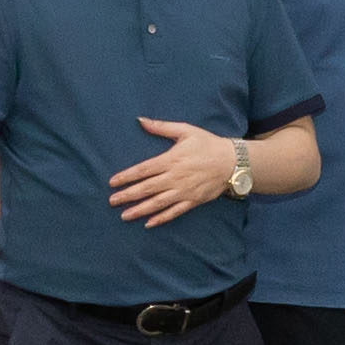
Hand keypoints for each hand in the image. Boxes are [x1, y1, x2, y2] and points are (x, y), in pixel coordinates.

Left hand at [107, 119, 246, 227]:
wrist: (232, 161)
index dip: (127, 176)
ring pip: (158, 203)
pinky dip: (161, 218)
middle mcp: (175, 177)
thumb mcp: (185, 130)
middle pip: (147, 188)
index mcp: (171, 160)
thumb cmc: (207, 143)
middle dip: (128, 195)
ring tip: (125, 215)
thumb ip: (161, 127)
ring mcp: (184, 191)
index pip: (143, 170)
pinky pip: (174, 212)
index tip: (113, 182)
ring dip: (140, 210)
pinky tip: (149, 224)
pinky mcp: (193, 201)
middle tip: (112, 201)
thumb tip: (141, 120)